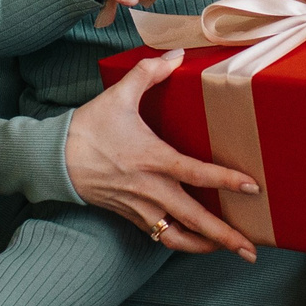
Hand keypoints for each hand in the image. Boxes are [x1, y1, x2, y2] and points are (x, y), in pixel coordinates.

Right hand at [65, 51, 261, 261]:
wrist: (54, 159)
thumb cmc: (88, 128)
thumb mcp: (118, 95)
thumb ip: (148, 73)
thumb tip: (176, 55)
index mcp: (151, 159)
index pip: (195, 173)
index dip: (225, 180)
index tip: (252, 187)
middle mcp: (149, 189)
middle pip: (193, 219)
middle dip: (224, 236)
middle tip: (250, 250)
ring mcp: (140, 207)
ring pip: (177, 238)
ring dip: (205, 247)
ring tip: (229, 250)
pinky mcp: (131, 215)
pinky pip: (161, 236)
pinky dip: (181, 242)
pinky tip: (197, 242)